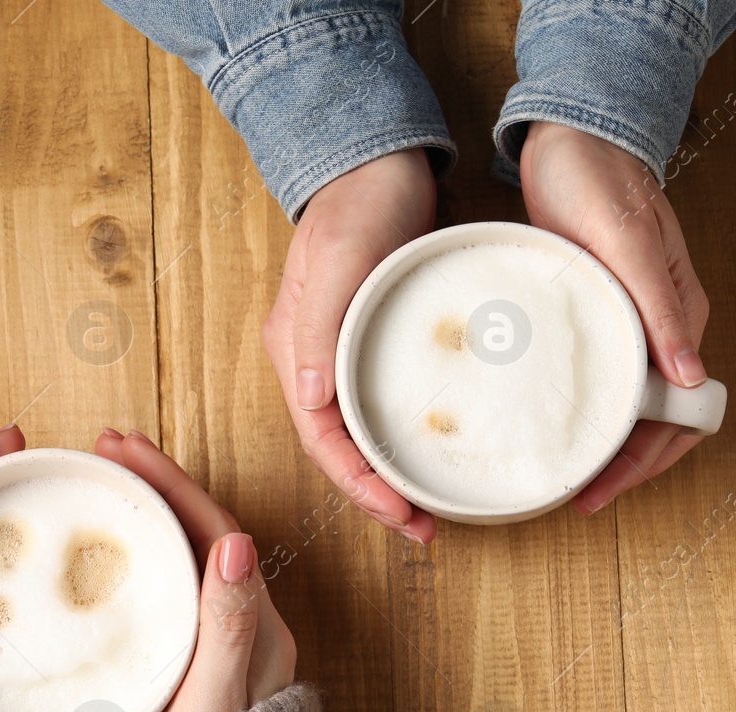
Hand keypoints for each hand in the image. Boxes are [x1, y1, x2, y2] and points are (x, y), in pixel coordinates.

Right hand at [95, 429, 296, 711]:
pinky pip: (170, 593)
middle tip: (101, 452)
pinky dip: (140, 559)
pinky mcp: (192, 670)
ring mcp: (218, 649)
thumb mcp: (215, 701)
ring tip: (101, 485)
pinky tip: (108, 555)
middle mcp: (245, 631)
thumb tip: (236, 544)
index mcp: (258, 628)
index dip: (169, 483)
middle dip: (154, 487)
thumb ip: (226, 627)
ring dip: (147, 517)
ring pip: (184, 562)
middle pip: (200, 536)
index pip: (216, 531)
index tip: (122, 448)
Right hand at [262, 148, 439, 543]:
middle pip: (341, 450)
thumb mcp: (339, 262)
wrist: (381, 160)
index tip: (399, 513)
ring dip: (393, 475)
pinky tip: (439, 453)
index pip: (320, 440)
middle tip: (423, 528)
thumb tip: (313, 401)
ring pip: (363, 435)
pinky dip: (408, 438)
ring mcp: (345, 356)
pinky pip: (388, 407)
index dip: (357, 485)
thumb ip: (320, 329)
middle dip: (377, 496)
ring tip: (432, 509)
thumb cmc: (357, 205)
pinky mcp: (377, 344)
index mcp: (296, 354)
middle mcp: (316, 365)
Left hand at [520, 121, 711, 513]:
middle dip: (624, 468)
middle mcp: (660, 332)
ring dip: (603, 445)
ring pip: (626, 407)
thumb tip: (692, 379)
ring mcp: (627, 327)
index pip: (683, 414)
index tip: (604, 487)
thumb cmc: (602, 184)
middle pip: (656, 423)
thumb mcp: (630, 247)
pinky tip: (549, 425)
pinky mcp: (595, 317)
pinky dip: (583, 410)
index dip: (647, 460)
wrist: (571, 140)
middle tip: (576, 497)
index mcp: (681, 320)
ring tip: (565, 475)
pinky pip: (598, 379)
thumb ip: (662, 311)